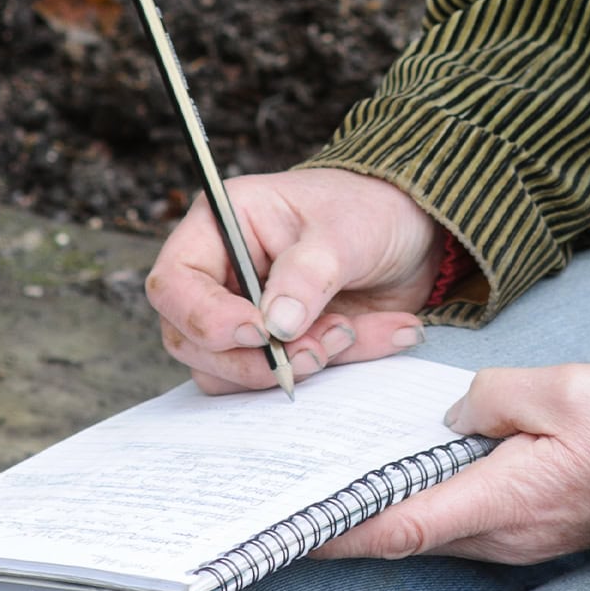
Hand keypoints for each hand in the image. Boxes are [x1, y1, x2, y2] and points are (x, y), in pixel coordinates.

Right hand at [147, 168, 444, 392]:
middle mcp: (221, 276)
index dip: (205, 318)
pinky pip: (279, 380)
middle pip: (190, 340)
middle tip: (318, 348)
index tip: (261, 332)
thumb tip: (276, 327)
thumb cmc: (371, 210)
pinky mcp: (277, 348)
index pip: (173, 284)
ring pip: (229, 372)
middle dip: (253, 359)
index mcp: (219, 228)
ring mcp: (245, 316)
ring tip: (351, 333)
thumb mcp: (346, 232)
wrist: (416, 232)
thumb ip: (308, 275)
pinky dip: (328, 371)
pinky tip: (375, 336)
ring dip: (291, 368)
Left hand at [312, 363, 589, 564]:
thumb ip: (488, 397)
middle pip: (407, 534)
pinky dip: (423, 504)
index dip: (345, 532)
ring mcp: (515, 539)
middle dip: (355, 520)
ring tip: (343, 478)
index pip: (402, 527)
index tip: (298, 529)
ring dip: (388, 511)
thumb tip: (455, 420)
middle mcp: (502, 534)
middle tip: (306, 491)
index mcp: (501, 500)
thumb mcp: (556, 389)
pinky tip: (406, 474)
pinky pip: (459, 522)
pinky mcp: (526, 531)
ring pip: (432, 529)